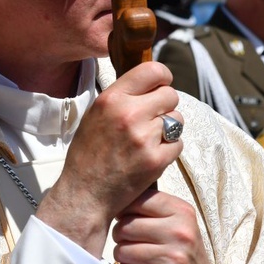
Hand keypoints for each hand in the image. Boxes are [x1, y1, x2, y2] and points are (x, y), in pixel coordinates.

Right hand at [36, 61, 181, 255]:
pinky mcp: (156, 160)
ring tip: (148, 140)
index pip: (152, 70)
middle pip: (171, 95)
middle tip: (152, 119)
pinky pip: (178, 144)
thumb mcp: (95, 114)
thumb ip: (122, 96)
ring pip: (177, 120)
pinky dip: (168, 150)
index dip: (162, 77)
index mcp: (112, 98)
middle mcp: (129, 114)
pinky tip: (150, 156)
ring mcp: (144, 138)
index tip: (160, 85)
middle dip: (165, 106)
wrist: (85, 193)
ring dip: (168, 129)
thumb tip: (149, 83)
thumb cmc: (88, 154)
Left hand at [113, 190, 215, 263]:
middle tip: (130, 238)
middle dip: (120, 234)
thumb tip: (118, 198)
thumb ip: (155, 206)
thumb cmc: (184, 247)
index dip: (125, 209)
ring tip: (135, 254)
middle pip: (125, 226)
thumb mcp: (178, 221)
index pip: (138, 201)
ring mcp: (172, 257)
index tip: (127, 216)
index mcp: (182, 212)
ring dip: (122, 254)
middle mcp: (179, 233)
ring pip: (121, 250)